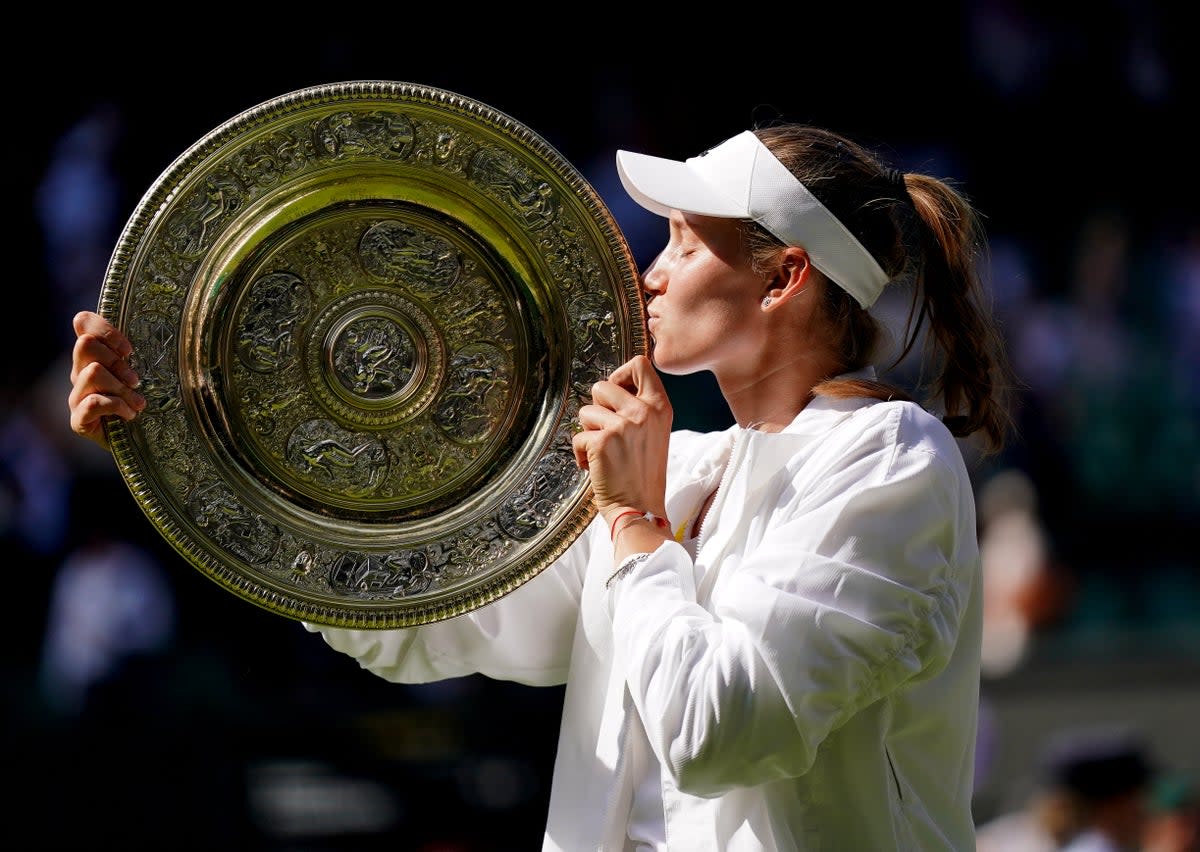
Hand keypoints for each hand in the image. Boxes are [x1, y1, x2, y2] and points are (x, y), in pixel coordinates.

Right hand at [69, 310, 144, 450]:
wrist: (144, 442)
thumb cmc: (150, 402)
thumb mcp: (151, 373)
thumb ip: (147, 353)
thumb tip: (170, 331)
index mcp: (95, 356)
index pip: (83, 323)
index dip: (105, 329)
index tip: (129, 350)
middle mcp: (80, 372)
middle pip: (86, 345)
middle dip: (117, 361)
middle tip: (136, 380)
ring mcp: (77, 396)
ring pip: (93, 373)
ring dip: (122, 389)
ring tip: (139, 404)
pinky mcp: (78, 420)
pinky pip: (93, 402)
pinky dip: (117, 407)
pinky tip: (130, 415)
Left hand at [572, 355, 671, 524]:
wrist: (639, 508)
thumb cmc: (642, 474)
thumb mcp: (654, 432)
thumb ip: (639, 407)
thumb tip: (610, 387)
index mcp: (660, 406)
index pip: (640, 364)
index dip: (620, 375)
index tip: (616, 396)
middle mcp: (644, 411)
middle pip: (602, 385)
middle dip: (597, 409)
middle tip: (607, 433)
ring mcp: (623, 425)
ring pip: (585, 412)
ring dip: (588, 433)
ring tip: (605, 453)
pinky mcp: (602, 441)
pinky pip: (577, 437)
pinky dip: (581, 454)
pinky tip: (596, 467)